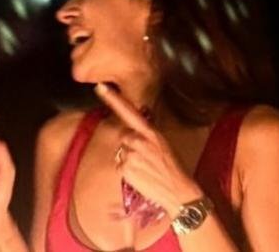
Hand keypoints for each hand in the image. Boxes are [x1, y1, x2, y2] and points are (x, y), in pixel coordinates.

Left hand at [94, 83, 203, 217]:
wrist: (178, 191)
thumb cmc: (172, 167)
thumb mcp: (163, 144)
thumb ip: (146, 134)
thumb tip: (132, 129)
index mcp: (151, 132)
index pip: (129, 112)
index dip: (113, 98)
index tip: (100, 87)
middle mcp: (138, 140)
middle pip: (123, 136)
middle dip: (130, 144)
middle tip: (146, 158)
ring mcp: (130, 154)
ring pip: (121, 151)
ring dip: (128, 158)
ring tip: (145, 168)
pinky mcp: (124, 168)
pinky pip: (119, 165)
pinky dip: (126, 170)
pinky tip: (140, 175)